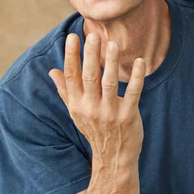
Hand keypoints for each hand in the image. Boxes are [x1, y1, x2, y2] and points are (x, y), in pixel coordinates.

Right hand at [48, 33, 145, 163]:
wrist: (113, 158)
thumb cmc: (95, 130)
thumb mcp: (76, 112)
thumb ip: (66, 91)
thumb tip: (52, 72)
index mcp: (77, 104)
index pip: (72, 76)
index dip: (71, 56)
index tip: (72, 37)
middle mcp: (91, 108)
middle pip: (89, 77)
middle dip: (91, 55)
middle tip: (93, 35)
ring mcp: (110, 113)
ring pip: (110, 84)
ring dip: (112, 63)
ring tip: (113, 44)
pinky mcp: (128, 116)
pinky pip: (134, 94)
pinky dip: (137, 77)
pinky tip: (140, 62)